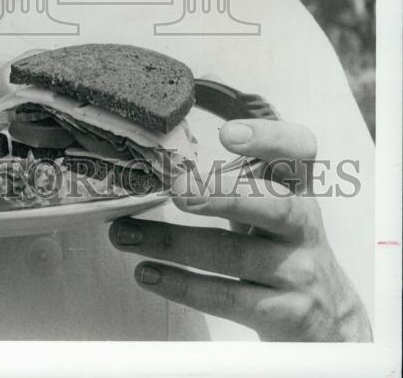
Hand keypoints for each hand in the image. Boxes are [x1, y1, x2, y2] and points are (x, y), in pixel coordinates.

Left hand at [109, 119, 371, 340]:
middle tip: (177, 189)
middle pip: (273, 206)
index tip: (227, 134)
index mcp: (298, 189)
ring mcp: (298, 272)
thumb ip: (232, 181)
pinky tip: (147, 273)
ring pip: (237, 255)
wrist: (330, 321)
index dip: (268, 139)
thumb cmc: (280, 249)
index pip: (299, 151)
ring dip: (174, 243)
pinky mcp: (287, 315)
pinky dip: (183, 285)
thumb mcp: (269, 207)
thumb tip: (153, 164)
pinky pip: (229, 298)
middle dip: (222, 195)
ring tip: (125, 234)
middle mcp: (303, 226)